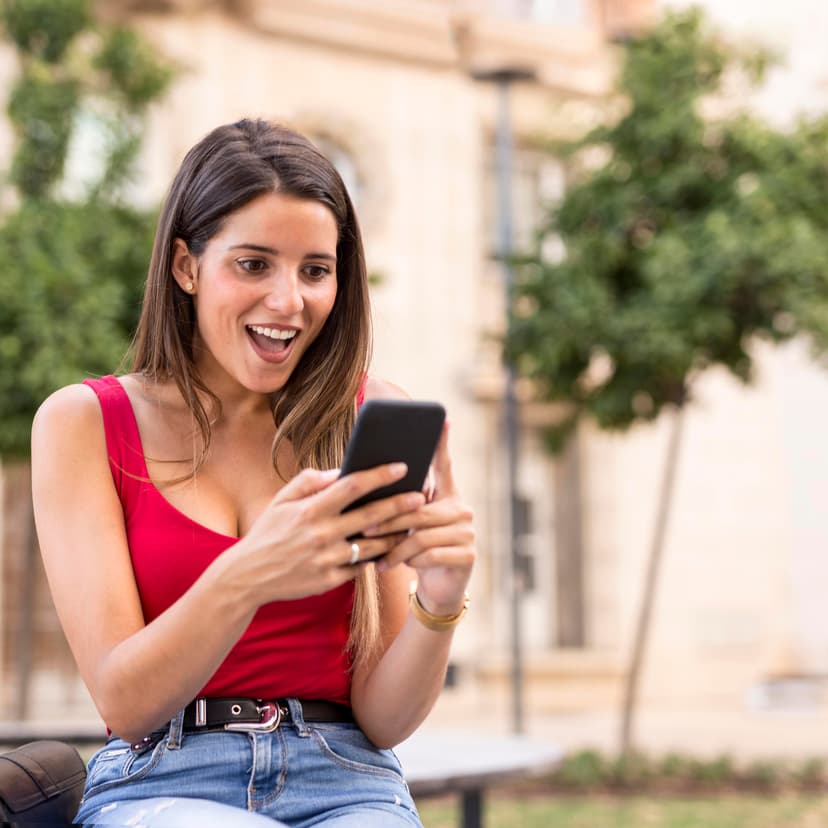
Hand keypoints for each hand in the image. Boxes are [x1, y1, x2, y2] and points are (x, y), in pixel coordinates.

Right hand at [220, 463, 424, 605]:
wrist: (247, 577)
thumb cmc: (267, 532)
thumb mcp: (281, 500)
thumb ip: (310, 482)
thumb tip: (340, 471)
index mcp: (310, 510)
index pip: (353, 486)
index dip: (380, 475)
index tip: (401, 466)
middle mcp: (321, 534)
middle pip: (371, 516)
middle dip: (400, 504)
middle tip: (422, 495)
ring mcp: (327, 560)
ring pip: (373, 545)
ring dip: (396, 535)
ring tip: (414, 525)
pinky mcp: (329, 581)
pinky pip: (360, 567)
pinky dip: (376, 557)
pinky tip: (392, 549)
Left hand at [364, 423, 474, 614]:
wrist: (440, 588)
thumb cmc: (417, 550)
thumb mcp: (409, 526)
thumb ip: (400, 506)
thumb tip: (370, 486)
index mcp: (448, 495)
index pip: (445, 465)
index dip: (443, 443)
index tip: (444, 419)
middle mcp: (462, 509)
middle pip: (419, 509)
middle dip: (390, 520)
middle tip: (365, 528)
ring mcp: (468, 532)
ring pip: (421, 535)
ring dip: (395, 546)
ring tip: (376, 555)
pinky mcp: (467, 555)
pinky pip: (430, 554)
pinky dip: (408, 562)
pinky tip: (392, 566)